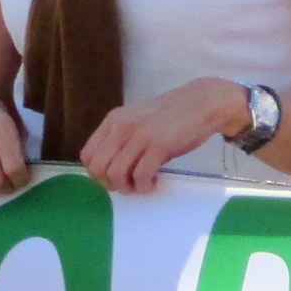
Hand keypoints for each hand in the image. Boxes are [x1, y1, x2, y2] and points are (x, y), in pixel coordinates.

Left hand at [78, 78, 244, 195]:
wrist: (203, 103)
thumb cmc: (173, 116)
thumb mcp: (139, 121)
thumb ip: (123, 140)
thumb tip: (111, 171)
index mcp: (114, 120)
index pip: (88, 155)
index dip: (98, 173)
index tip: (115, 177)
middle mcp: (122, 126)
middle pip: (98, 168)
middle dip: (111, 184)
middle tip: (128, 184)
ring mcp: (140, 135)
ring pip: (116, 174)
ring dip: (128, 187)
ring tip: (142, 184)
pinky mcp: (159, 145)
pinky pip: (141, 176)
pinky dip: (145, 186)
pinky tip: (154, 181)